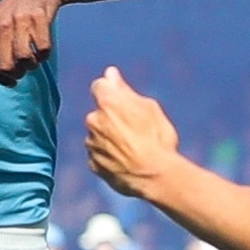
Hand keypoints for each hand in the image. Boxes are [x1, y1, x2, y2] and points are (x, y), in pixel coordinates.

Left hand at [0, 0, 66, 83]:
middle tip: (23, 70)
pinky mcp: (40, 18)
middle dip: (16, 73)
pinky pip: (42, 49)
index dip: (1, 78)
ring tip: (33, 59)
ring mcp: (21, 21)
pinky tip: (42, 50)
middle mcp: (2, 24)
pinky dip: (44, 55)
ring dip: (31, 65)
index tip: (11, 81)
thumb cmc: (14, 10)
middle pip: (6, 65)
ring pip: (24, 59)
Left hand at [84, 67, 183, 199]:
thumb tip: (110, 73)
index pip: (99, 86)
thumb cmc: (157, 139)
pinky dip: (109, 157)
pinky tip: (127, 162)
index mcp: (108, 102)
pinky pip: (99, 156)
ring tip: (134, 149)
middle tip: (136, 129)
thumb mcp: (149, 108)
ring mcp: (92, 144)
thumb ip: (125, 90)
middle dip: (111, 118)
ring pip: (98, 136)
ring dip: (109, 139)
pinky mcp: (93, 165)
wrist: (155, 176)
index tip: (121, 98)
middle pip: (99, 114)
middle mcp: (94, 121)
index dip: (111, 91)